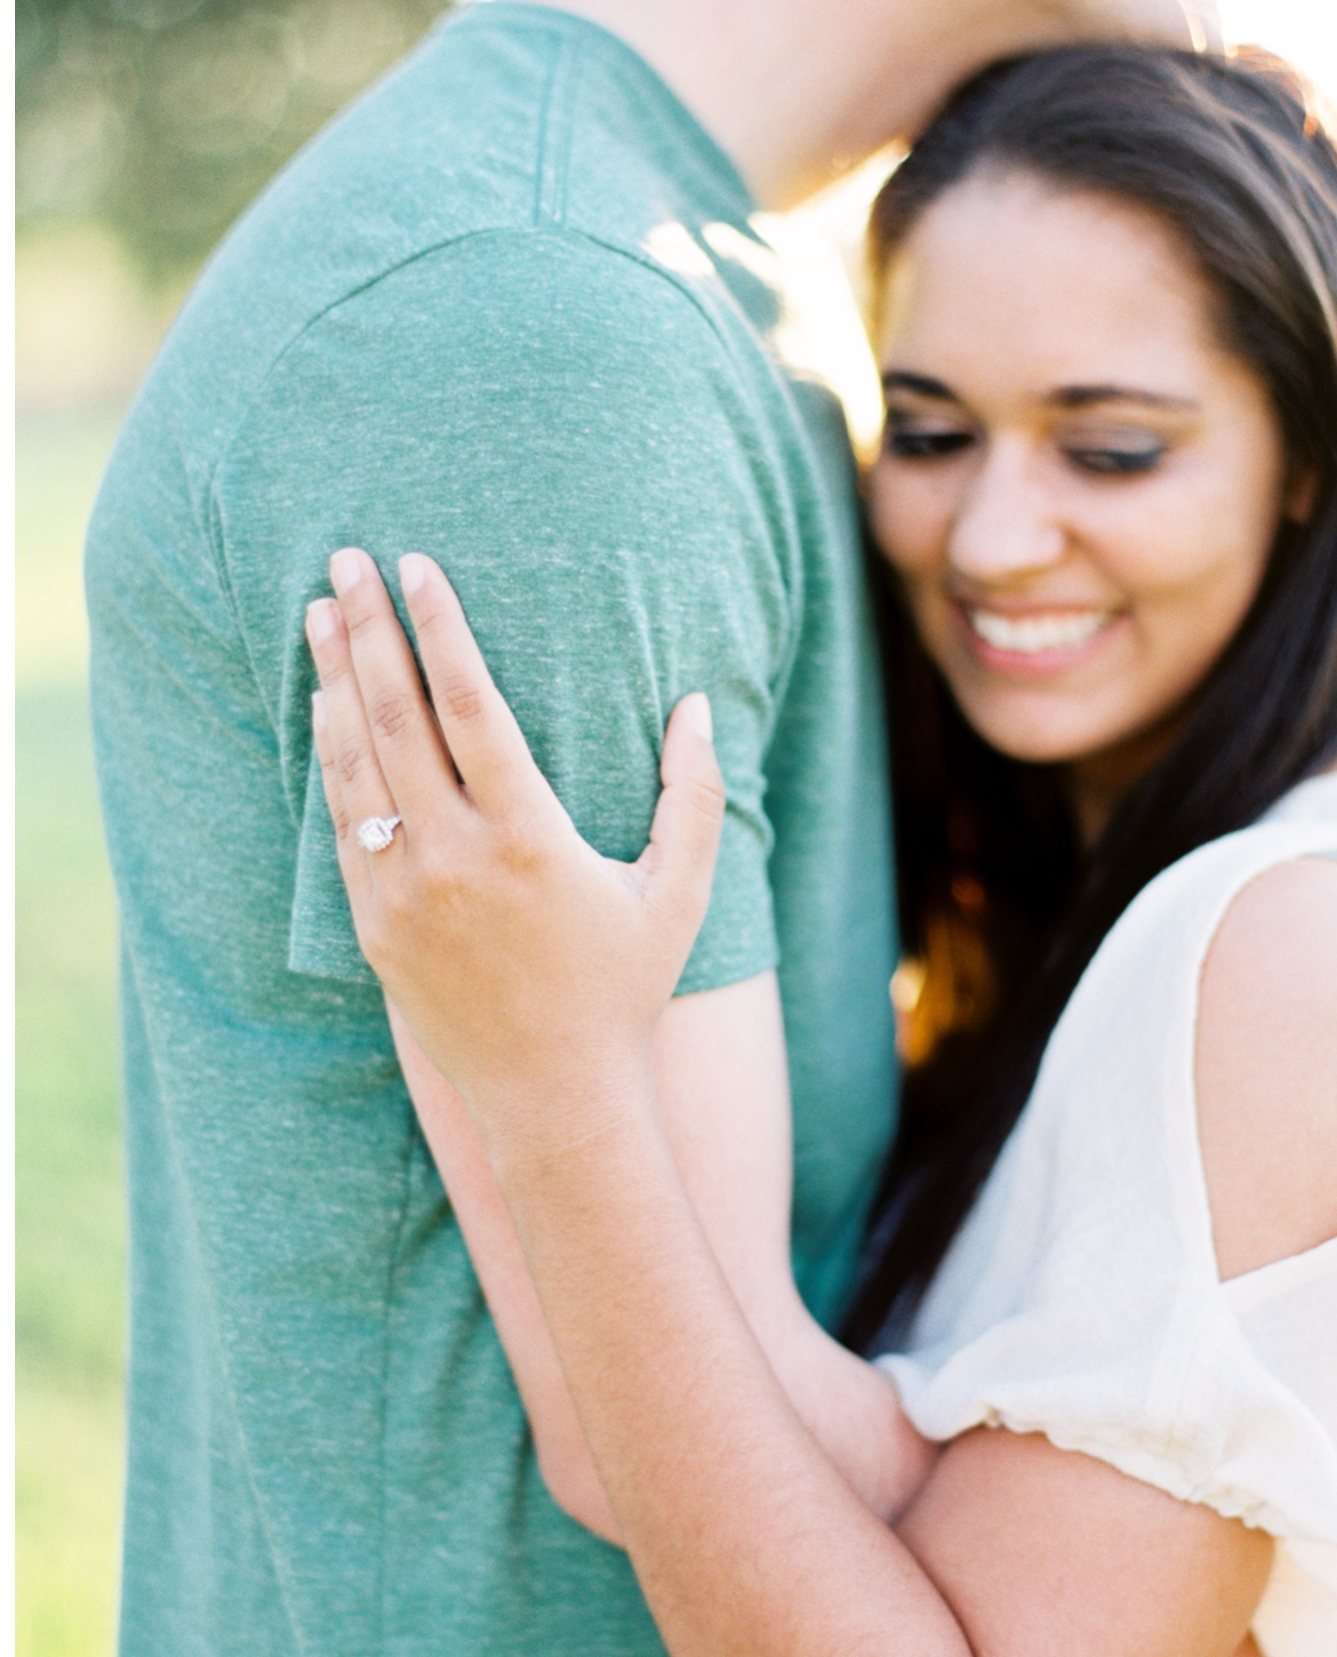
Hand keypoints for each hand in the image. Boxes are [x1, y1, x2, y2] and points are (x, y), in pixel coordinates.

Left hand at [306, 549, 725, 1153]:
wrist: (554, 1096)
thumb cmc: (623, 989)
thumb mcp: (678, 891)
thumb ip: (692, 795)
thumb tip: (697, 705)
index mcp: (529, 837)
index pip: (470, 705)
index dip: (440, 628)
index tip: (417, 566)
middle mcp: (455, 857)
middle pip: (398, 716)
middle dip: (370, 630)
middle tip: (345, 560)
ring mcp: (404, 892)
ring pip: (356, 763)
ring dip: (333, 680)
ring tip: (320, 613)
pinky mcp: (373, 926)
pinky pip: (343, 821)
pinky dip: (331, 757)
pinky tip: (325, 710)